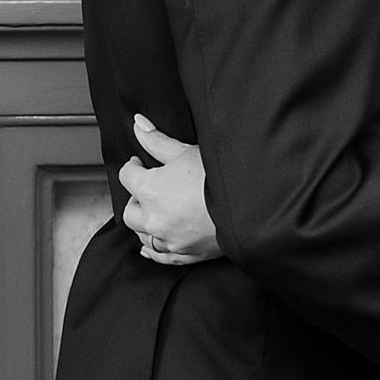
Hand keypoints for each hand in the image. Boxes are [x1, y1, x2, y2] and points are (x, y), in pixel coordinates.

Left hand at [119, 115, 224, 266]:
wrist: (251, 204)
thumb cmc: (222, 177)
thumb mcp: (187, 152)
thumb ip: (157, 141)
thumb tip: (139, 124)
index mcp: (151, 190)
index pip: (128, 176)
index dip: (133, 166)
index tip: (139, 163)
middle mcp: (154, 218)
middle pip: (130, 210)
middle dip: (136, 197)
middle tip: (148, 187)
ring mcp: (168, 240)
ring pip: (141, 234)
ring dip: (144, 222)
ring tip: (155, 211)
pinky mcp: (183, 254)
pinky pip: (158, 255)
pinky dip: (152, 249)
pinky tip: (150, 245)